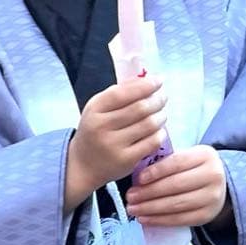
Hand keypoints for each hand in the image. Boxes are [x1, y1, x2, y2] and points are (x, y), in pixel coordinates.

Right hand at [64, 75, 168, 211]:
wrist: (82, 166)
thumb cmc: (95, 132)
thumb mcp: (98, 109)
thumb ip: (119, 92)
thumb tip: (148, 78)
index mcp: (95, 110)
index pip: (124, 92)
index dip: (146, 85)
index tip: (159, 80)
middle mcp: (102, 127)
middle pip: (140, 107)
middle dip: (157, 99)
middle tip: (163, 97)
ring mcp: (113, 145)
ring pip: (149, 124)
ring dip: (161, 116)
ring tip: (161, 114)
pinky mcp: (125, 161)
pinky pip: (151, 142)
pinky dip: (160, 134)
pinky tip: (158, 131)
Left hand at [125, 145, 228, 226]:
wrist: (217, 186)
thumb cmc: (192, 170)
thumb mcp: (185, 158)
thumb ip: (166, 162)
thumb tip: (138, 175)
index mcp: (205, 155)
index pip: (177, 163)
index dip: (156, 171)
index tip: (139, 179)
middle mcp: (213, 175)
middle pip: (175, 185)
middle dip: (149, 192)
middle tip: (130, 196)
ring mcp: (212, 197)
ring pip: (176, 204)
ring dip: (150, 208)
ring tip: (133, 208)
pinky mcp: (206, 215)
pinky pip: (179, 219)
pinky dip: (159, 220)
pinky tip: (144, 218)